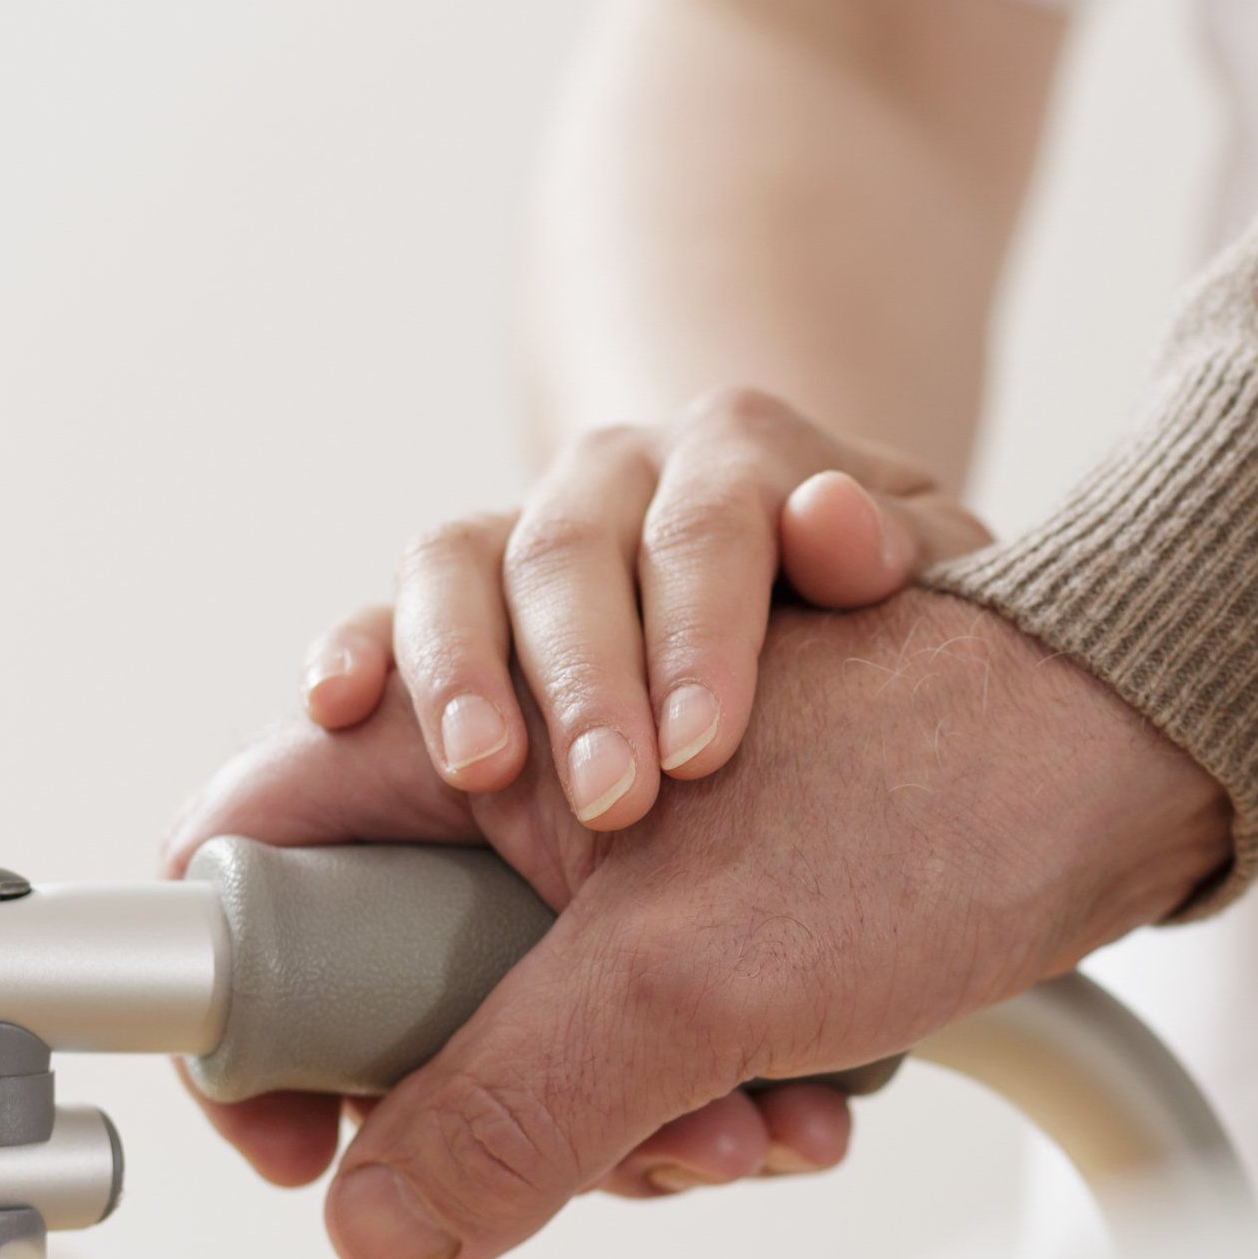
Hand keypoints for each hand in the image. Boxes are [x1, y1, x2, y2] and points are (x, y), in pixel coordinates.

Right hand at [170, 591, 1229, 1258]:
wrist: (1134, 747)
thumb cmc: (938, 779)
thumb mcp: (693, 960)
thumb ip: (511, 1092)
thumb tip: (370, 1231)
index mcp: (475, 723)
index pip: (263, 841)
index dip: (249, 996)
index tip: (301, 1134)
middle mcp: (524, 778)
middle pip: (398, 980)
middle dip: (496, 1101)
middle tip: (621, 1152)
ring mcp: (614, 852)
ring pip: (534, 1033)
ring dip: (630, 1122)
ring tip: (761, 1126)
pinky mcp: (700, 912)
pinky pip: (640, 1043)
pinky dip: (703, 1101)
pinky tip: (801, 1110)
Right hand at [296, 387, 988, 828]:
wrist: (784, 539)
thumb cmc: (868, 588)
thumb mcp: (924, 562)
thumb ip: (900, 546)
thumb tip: (834, 520)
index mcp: (738, 453)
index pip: (709, 529)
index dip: (700, 635)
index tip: (704, 752)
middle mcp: (618, 473)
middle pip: (573, 553)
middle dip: (585, 681)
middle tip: (612, 805)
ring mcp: (529, 523)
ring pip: (459, 561)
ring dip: (459, 668)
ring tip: (480, 770)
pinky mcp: (465, 584)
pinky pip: (393, 599)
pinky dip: (361, 646)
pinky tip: (334, 706)